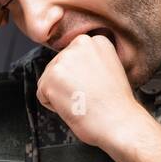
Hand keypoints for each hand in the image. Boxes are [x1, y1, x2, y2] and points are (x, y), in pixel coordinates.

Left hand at [35, 32, 145, 151]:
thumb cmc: (115, 104)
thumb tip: (72, 68)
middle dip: (68, 85)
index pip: (73, 59)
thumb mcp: (108, 69)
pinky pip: (42, 95)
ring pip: (49, 80)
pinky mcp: (50, 78)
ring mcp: (63, 59)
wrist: (118, 121)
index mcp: (95, 41)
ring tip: (82, 100)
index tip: (97, 86)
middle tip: (89, 95)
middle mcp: (79, 44)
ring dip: (61, 95)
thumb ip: (88, 61)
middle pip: (58, 67)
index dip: (82, 78)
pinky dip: (53, 106)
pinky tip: (72, 106)